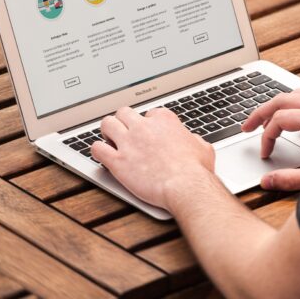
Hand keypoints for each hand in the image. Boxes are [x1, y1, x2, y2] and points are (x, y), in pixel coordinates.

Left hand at [91, 107, 214, 209]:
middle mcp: (143, 127)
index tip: (150, 134)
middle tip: (126, 133)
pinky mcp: (117, 161)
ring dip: (107, 131)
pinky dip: (97, 150)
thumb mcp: (203, 147)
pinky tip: (102, 156)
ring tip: (110, 140)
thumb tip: (192, 140)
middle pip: (124, 113)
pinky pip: (96, 148)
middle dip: (124, 122)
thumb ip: (193, 140)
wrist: (186, 187)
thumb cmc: (196, 170)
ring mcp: (128, 142)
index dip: (148, 124)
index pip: (149, 114)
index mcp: (164, 120)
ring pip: (107, 124)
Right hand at [242, 89, 299, 190]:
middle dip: (261, 113)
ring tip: (267, 120)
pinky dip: (296, 104)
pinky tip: (295, 118)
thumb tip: (266, 181)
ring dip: (278, 106)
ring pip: (296, 94)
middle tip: (247, 126)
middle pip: (282, 100)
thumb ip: (293, 179)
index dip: (266, 137)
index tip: (266, 154)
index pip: (279, 120)